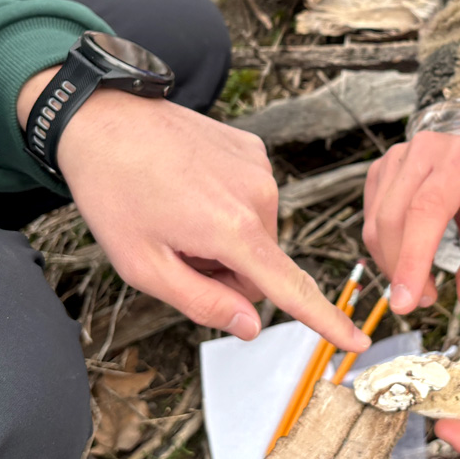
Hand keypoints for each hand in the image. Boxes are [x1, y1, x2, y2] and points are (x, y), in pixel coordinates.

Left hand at [19, 71, 368, 352]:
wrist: (102, 118)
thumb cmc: (114, 192)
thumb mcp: (144, 265)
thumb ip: (202, 303)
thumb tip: (250, 326)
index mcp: (234, 230)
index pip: (291, 289)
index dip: (326, 321)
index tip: (357, 341)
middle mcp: (259, 196)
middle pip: (260, 267)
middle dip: (225, 273)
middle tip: (176, 250)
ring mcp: (259, 168)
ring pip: (254, 234)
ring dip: (223, 237)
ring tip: (176, 211)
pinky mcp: (252, 148)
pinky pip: (250, 198)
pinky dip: (224, 204)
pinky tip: (188, 187)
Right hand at [363, 132, 459, 313]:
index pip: (425, 210)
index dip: (412, 258)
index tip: (406, 301)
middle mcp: (423, 152)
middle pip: (392, 219)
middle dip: (401, 270)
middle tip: (423, 299)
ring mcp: (396, 158)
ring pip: (375, 223)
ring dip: (391, 263)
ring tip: (419, 280)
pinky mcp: (380, 169)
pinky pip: (370, 218)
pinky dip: (385, 248)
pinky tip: (407, 255)